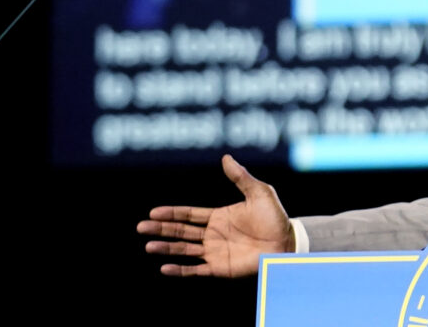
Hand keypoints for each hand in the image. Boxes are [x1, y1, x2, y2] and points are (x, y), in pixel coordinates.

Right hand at [137, 154, 294, 277]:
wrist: (287, 242)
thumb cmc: (275, 217)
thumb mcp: (259, 192)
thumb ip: (240, 177)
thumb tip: (226, 157)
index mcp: (219, 216)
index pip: (189, 214)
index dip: (172, 213)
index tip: (154, 211)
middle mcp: (213, 234)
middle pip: (181, 231)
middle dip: (161, 228)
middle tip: (141, 227)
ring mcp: (214, 251)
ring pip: (184, 250)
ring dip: (166, 248)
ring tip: (149, 246)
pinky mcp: (219, 268)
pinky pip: (195, 270)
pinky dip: (180, 270)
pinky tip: (165, 268)